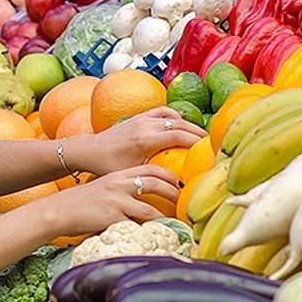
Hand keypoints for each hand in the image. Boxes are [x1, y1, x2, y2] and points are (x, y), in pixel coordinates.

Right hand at [33, 164, 181, 238]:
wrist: (58, 210)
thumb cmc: (81, 202)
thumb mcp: (104, 186)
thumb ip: (123, 187)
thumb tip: (143, 196)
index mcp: (119, 175)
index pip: (150, 168)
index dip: (168, 175)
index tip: (179, 183)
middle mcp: (119, 184)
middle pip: (154, 183)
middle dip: (173, 192)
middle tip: (183, 202)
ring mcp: (116, 201)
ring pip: (150, 209)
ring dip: (164, 217)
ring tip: (175, 224)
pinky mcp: (111, 219)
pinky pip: (136, 227)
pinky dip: (148, 232)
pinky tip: (155, 237)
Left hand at [73, 107, 205, 175]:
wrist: (89, 150)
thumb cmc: (108, 167)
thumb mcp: (133, 175)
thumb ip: (154, 178)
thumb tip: (176, 190)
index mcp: (146, 140)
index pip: (180, 136)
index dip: (198, 141)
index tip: (210, 149)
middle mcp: (145, 125)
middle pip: (181, 124)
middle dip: (198, 132)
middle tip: (212, 142)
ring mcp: (141, 118)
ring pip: (173, 115)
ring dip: (188, 124)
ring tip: (199, 135)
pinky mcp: (138, 116)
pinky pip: (162, 111)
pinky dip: (174, 116)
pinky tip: (180, 125)